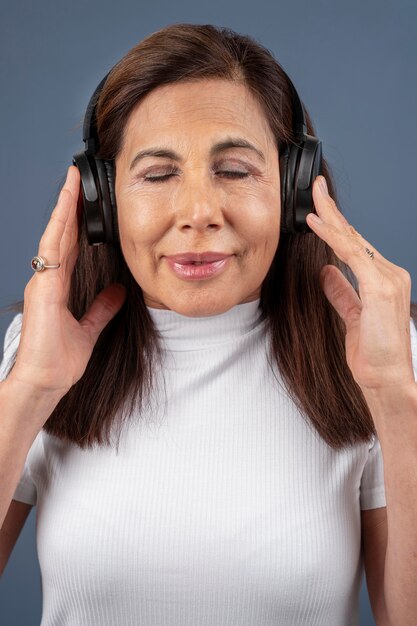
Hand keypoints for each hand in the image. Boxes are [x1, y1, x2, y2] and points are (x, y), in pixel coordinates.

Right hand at [8, 165, 126, 398]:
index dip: (77, 222)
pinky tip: (67, 205)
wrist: (44, 382)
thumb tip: (119, 291)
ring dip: (65, 206)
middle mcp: (48, 279)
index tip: (86, 201)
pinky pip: (53, 248)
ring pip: (56, 234)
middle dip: (71, 205)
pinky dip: (60, 224)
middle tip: (78, 177)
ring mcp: (43, 281)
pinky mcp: (43, 286)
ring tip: (73, 180)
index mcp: (57, 287)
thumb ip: (102, 308)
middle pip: (62, 234)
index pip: (69, 246)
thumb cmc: (58, 361)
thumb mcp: (89, 330)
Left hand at [306, 176, 414, 392]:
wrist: (387, 378)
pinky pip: (350, 255)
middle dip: (333, 210)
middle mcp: (389, 274)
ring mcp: (388, 279)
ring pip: (352, 240)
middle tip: (316, 187)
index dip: (337, 226)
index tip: (320, 208)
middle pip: (355, 236)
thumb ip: (341, 292)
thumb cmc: (373, 353)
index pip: (356, 245)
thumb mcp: (352, 316)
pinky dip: (332, 237)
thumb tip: (326, 272)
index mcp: (384, 280)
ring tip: (313, 196)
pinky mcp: (380, 288)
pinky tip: (316, 224)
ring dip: (331, 216)